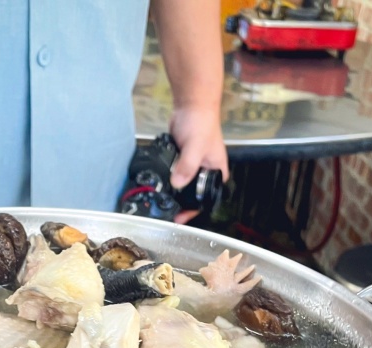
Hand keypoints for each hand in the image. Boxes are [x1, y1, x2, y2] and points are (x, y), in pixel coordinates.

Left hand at [168, 105, 228, 223]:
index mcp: (216, 173)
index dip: (192, 211)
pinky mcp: (180, 161)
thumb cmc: (201, 124)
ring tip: (157, 201)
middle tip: (163, 212)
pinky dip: (165, 179)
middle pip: (191, 196)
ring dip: (171, 192)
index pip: (205, 200)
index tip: (178, 218)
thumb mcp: (196, 146)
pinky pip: (172, 174)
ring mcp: (192, 167)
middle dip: (178, 204)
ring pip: (181, 186)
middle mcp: (205, 173)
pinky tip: (156, 184)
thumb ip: (187, 165)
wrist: (191, 106)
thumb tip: (177, 183)